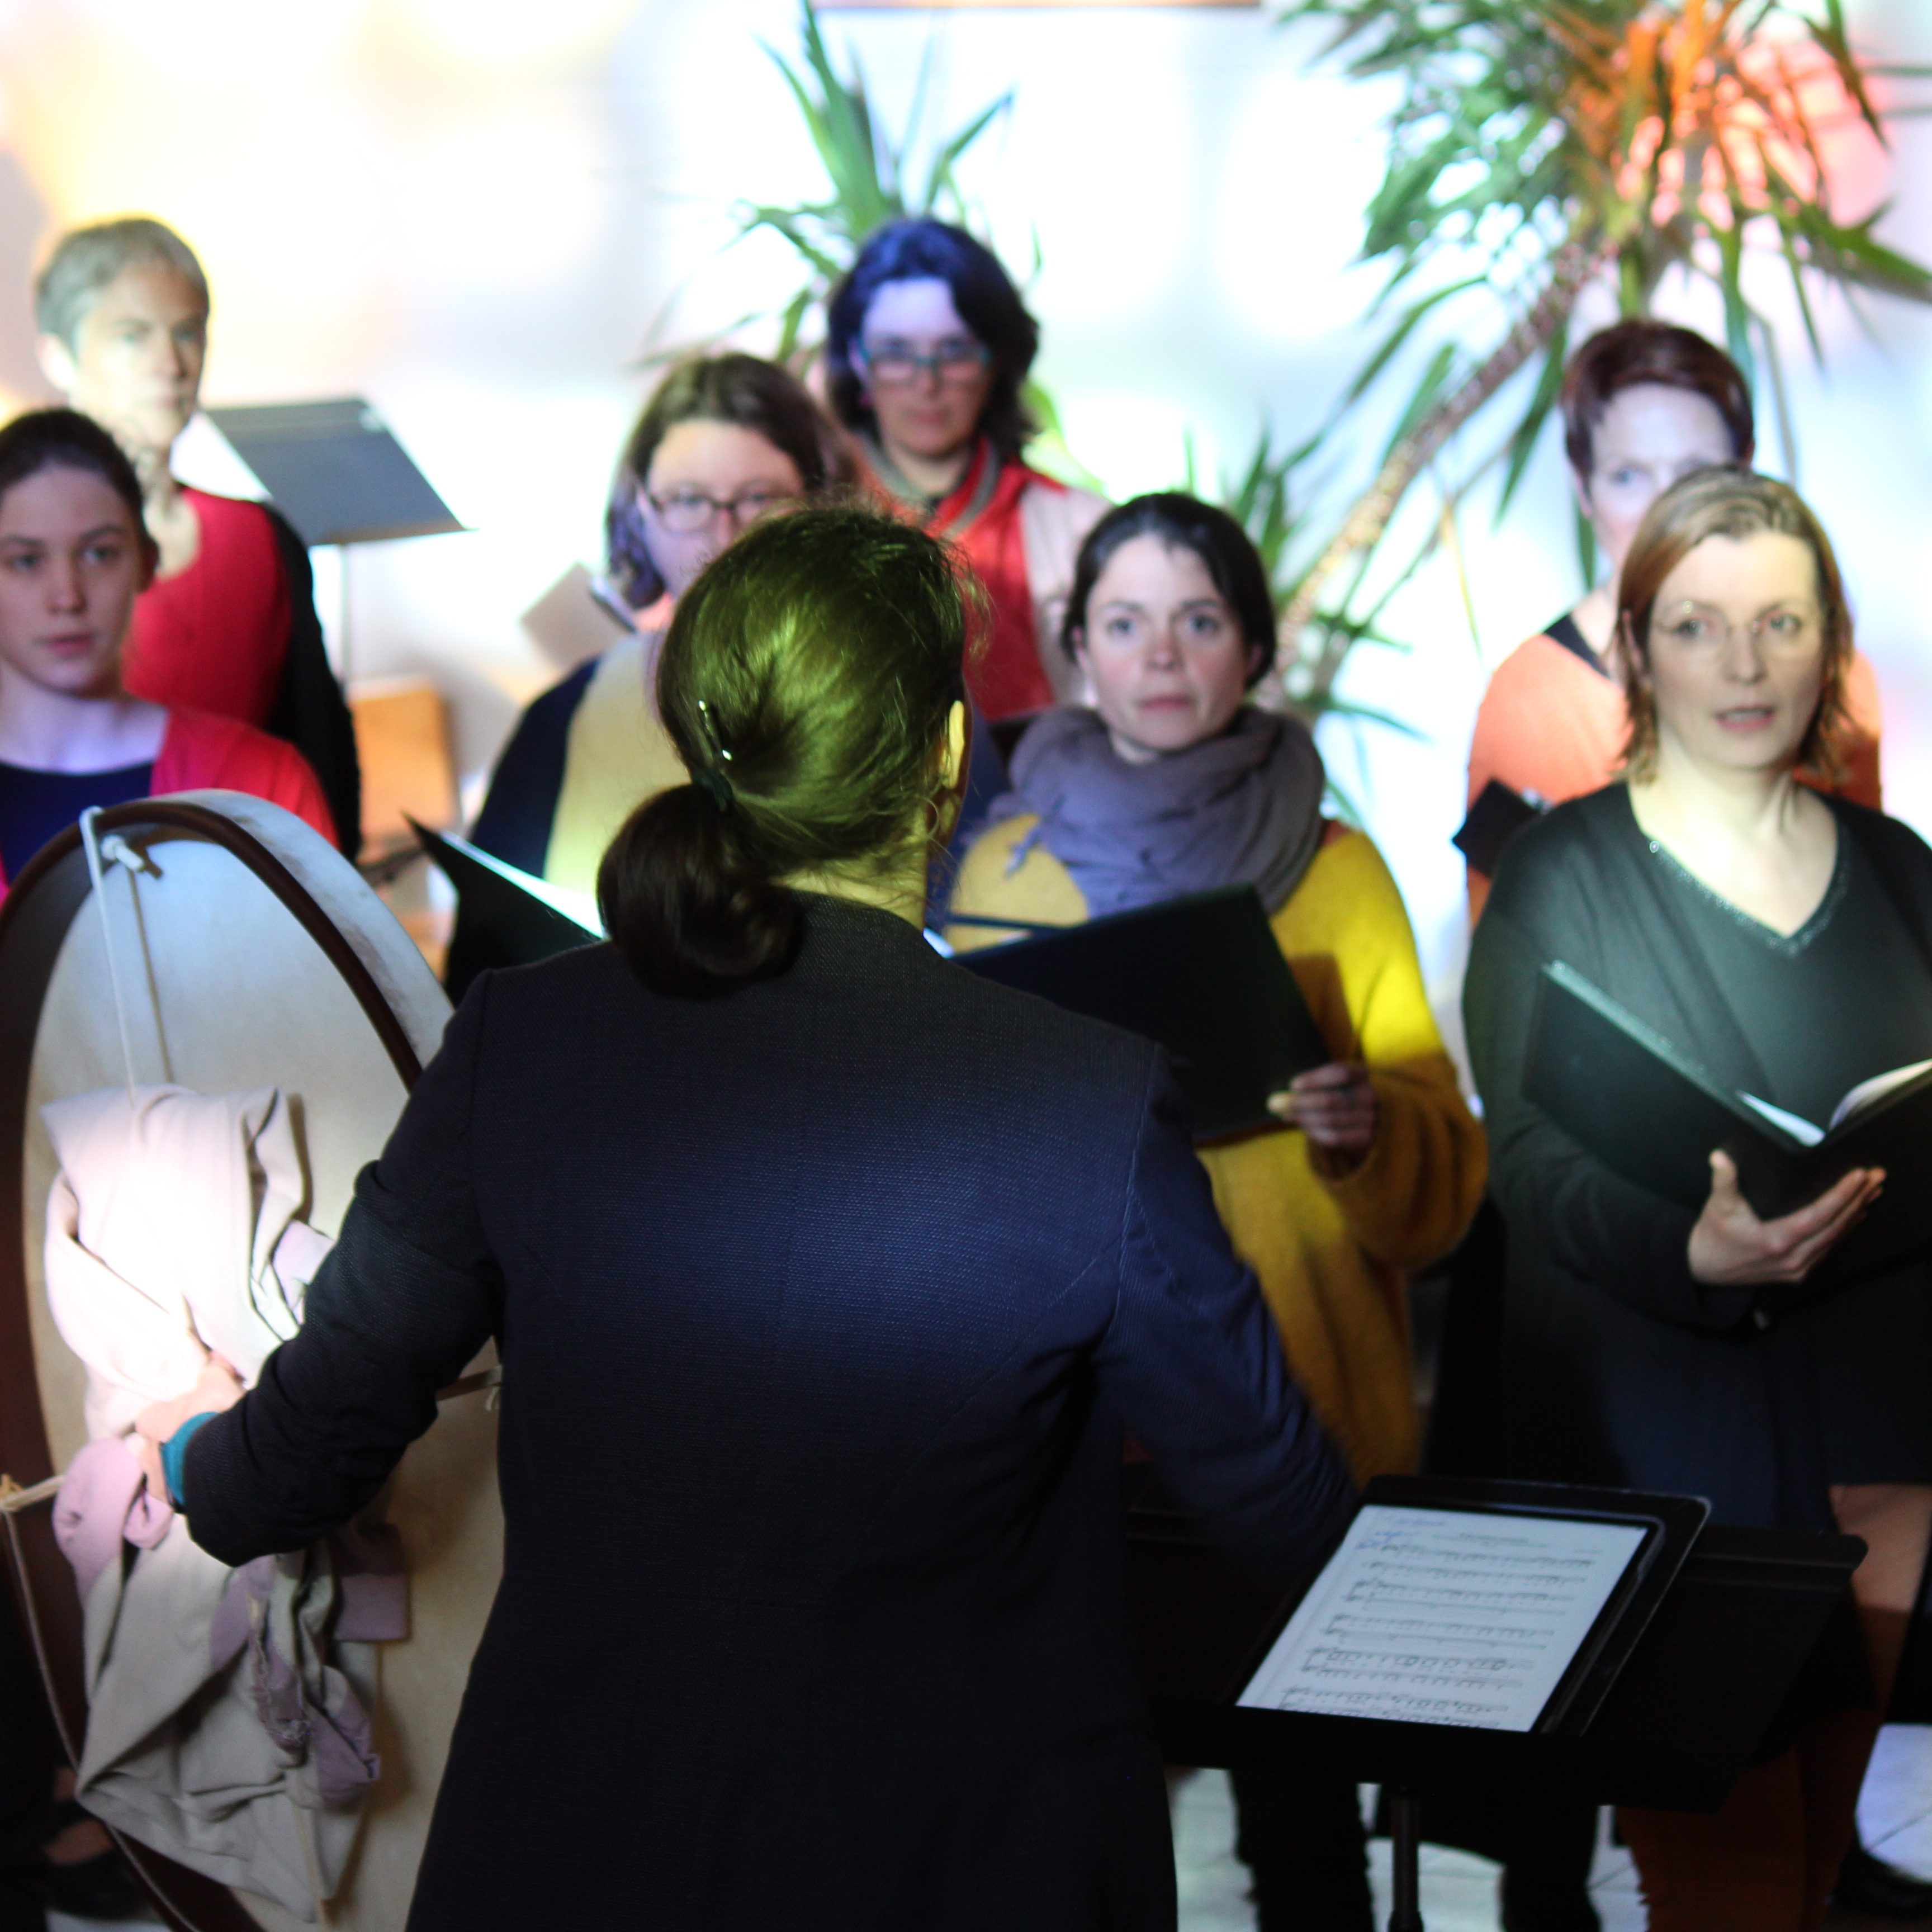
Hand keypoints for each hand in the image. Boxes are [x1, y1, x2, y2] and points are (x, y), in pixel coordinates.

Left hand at [132, 1355, 244, 1502]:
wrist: (223, 1460)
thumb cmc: (214, 1416)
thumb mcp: (219, 1385)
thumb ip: (216, 1371)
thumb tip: (217, 1355)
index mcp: (152, 1421)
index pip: (153, 1418)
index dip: (171, 1418)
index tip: (191, 1419)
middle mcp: (146, 1452)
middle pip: (157, 1447)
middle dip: (175, 1446)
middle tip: (202, 1443)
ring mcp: (157, 1481)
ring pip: (165, 1473)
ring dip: (180, 1470)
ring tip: (208, 1467)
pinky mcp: (172, 1503)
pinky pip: (178, 1495)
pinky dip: (190, 1490)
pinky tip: (209, 1485)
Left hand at [1268, 1062, 1376, 1166]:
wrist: (1364, 1114)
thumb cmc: (1340, 1091)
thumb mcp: (1332, 1080)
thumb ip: (1312, 1083)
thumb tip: (1281, 1096)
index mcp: (1361, 1073)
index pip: (1340, 1073)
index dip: (1315, 1079)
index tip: (1293, 1085)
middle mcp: (1369, 1094)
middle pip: (1331, 1099)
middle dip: (1300, 1103)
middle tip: (1275, 1103)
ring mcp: (1370, 1117)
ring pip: (1330, 1120)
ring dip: (1303, 1118)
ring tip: (1285, 1114)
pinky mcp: (1365, 1137)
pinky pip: (1335, 1137)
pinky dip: (1313, 1132)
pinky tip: (1300, 1124)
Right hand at [1687, 1150, 1882, 1287]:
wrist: (1703, 1269)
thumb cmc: (1712, 1236)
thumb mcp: (1717, 1206)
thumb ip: (1723, 1181)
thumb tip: (1720, 1157)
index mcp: (1776, 1241)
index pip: (1820, 1215)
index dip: (1842, 1195)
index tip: (1860, 1176)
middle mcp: (1794, 1259)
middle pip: (1837, 1227)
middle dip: (1859, 1200)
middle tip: (1878, 1177)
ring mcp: (1798, 1268)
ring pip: (1836, 1239)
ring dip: (1856, 1213)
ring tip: (1872, 1192)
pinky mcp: (1798, 1272)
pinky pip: (1828, 1249)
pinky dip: (1844, 1230)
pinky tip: (1855, 1216)